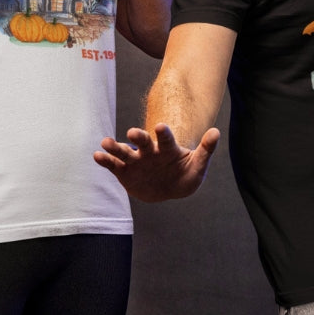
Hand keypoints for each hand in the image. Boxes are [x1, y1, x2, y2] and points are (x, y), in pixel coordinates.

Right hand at [93, 123, 219, 202]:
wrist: (169, 187)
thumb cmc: (185, 174)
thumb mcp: (198, 165)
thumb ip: (206, 150)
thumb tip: (216, 132)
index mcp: (168, 148)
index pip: (166, 139)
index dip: (163, 133)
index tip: (161, 126)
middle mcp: (150, 152)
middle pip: (143, 143)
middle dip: (138, 138)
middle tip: (132, 132)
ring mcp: (136, 161)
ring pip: (124, 153)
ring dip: (115, 147)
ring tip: (105, 142)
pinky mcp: (125, 172)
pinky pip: (114, 165)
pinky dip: (106, 160)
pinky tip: (97, 156)